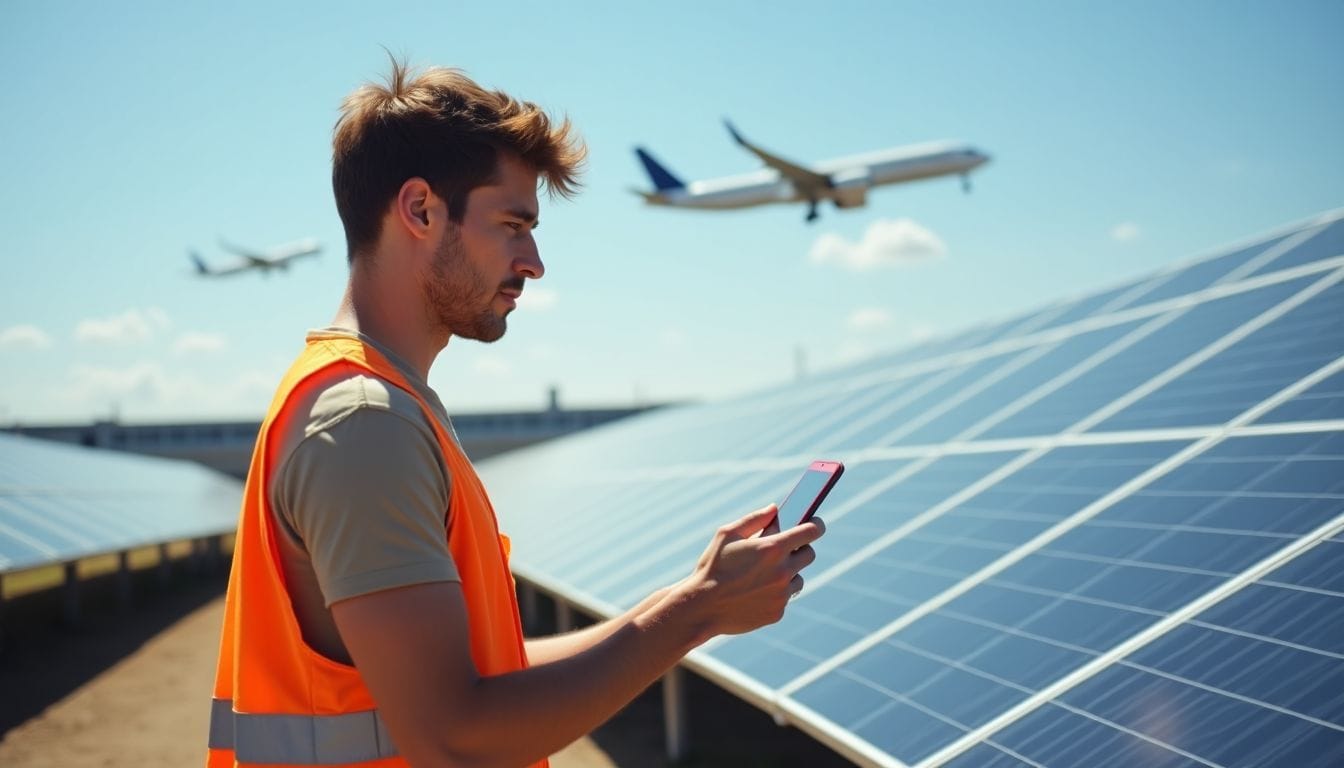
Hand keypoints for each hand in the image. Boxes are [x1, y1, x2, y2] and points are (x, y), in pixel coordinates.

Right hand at [679, 505, 825, 639]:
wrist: (701, 608)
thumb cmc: (712, 567)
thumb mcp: (727, 534)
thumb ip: (755, 518)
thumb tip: (775, 509)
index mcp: (773, 548)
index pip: (811, 531)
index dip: (816, 525)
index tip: (815, 523)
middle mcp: (783, 571)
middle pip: (809, 554)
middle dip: (799, 548)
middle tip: (783, 549)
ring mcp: (782, 594)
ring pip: (798, 578)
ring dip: (788, 573)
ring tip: (765, 573)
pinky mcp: (778, 613)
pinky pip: (785, 598)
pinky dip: (775, 593)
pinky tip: (755, 591)